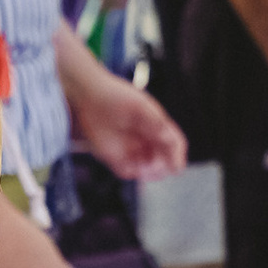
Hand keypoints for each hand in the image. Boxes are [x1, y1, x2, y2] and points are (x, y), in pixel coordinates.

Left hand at [70, 69, 187, 180]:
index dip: (176, 157)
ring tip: (143, 170)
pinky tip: (132, 170)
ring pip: (145, 168)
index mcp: (155, 126)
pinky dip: (131, 173)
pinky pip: (126, 171)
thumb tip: (169, 139)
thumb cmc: (117, 96)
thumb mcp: (141, 107)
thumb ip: (156, 123)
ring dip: (147, 172)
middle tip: (155, 167)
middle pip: (160, 159)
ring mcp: (130, 148)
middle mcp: (145, 139)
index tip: (176, 168)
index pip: (172, 144)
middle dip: (161, 166)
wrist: (91, 95)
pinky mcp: (114, 156)